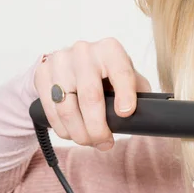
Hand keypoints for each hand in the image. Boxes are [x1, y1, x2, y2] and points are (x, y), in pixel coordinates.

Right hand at [34, 37, 150, 150]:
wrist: (70, 64)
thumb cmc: (105, 74)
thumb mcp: (126, 77)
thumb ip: (139, 92)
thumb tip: (151, 114)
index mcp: (110, 50)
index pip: (120, 72)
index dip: (124, 94)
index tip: (126, 114)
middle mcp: (84, 51)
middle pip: (90, 96)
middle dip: (98, 127)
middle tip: (105, 143)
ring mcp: (60, 61)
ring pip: (67, 107)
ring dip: (79, 133)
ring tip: (89, 141)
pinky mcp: (42, 73)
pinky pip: (50, 110)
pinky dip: (62, 128)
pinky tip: (72, 134)